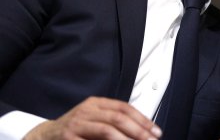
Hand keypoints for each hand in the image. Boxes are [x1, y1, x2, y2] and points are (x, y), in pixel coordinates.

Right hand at [23, 96, 161, 139]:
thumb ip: (114, 122)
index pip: (124, 108)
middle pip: (118, 118)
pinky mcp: (68, 137)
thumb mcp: (94, 119)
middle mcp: (87, 110)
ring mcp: (76, 123)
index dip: (142, 120)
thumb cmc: (76, 129)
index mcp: (96, 103)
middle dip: (138, 131)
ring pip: (107, 130)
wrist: (44, 137)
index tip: (156, 132)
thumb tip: (143, 132)